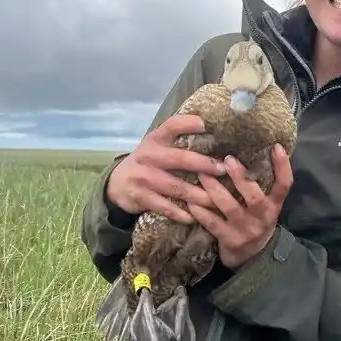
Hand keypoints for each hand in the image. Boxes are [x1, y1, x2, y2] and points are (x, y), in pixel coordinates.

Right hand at [106, 114, 226, 222]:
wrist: (117, 183)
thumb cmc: (149, 162)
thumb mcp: (157, 146)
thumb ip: (178, 140)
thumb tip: (214, 136)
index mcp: (156, 140)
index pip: (171, 126)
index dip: (186, 123)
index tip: (204, 123)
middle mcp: (149, 156)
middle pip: (179, 159)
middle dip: (203, 164)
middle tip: (223, 170)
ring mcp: (143, 177)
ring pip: (176, 187)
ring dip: (198, 195)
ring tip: (216, 200)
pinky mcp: (140, 196)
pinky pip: (165, 206)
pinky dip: (181, 213)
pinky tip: (195, 217)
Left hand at [190, 144, 293, 269]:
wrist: (251, 258)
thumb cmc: (256, 222)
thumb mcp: (265, 206)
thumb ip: (261, 186)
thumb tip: (250, 152)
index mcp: (274, 205)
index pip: (285, 184)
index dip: (282, 166)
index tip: (276, 146)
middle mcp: (263, 217)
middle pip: (255, 196)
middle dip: (241, 177)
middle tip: (227, 159)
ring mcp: (246, 229)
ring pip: (230, 208)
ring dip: (214, 190)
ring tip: (201, 174)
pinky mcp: (229, 240)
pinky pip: (212, 223)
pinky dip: (200, 211)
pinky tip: (189, 200)